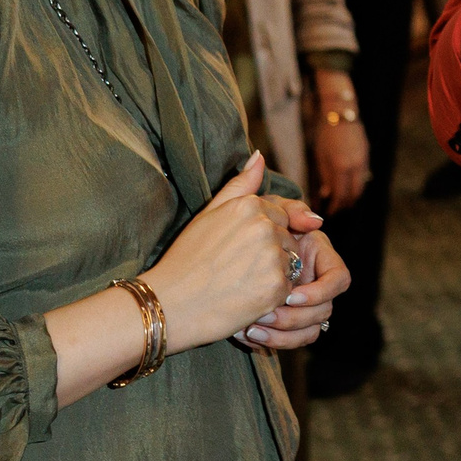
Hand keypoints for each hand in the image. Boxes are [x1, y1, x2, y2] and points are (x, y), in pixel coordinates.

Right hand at [141, 158, 304, 353]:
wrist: (170, 305)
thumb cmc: (185, 259)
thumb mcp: (208, 213)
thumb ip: (239, 184)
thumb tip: (260, 156)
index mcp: (249, 206)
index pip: (280, 215)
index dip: (262, 236)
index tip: (237, 250)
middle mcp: (264, 227)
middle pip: (288, 238)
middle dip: (271, 254)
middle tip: (235, 269)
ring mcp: (272, 257)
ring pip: (291, 263)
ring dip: (273, 274)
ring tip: (240, 283)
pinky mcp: (277, 286)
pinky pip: (288, 288)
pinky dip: (272, 296)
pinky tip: (246, 298)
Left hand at [240, 211, 350, 350]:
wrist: (213, 259)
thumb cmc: (243, 228)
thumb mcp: (265, 211)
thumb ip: (291, 210)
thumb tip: (317, 221)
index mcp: (318, 258)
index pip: (339, 279)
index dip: (321, 291)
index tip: (291, 295)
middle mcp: (315, 284)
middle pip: (324, 311)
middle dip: (295, 316)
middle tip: (265, 314)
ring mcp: (303, 307)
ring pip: (311, 331)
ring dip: (283, 332)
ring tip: (253, 326)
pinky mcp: (286, 325)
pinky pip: (292, 341)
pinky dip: (273, 341)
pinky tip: (246, 334)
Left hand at [310, 88, 369, 209]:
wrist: (341, 113)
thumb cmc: (325, 134)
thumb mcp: (320, 157)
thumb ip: (325, 177)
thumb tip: (327, 194)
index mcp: (341, 168)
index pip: (340, 196)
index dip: (335, 207)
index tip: (330, 212)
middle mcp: (355, 166)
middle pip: (354, 195)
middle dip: (345, 204)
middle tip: (336, 208)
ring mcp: (363, 161)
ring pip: (361, 186)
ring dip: (352, 195)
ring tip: (341, 198)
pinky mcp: (367, 155)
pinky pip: (363, 175)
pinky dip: (356, 183)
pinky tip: (348, 183)